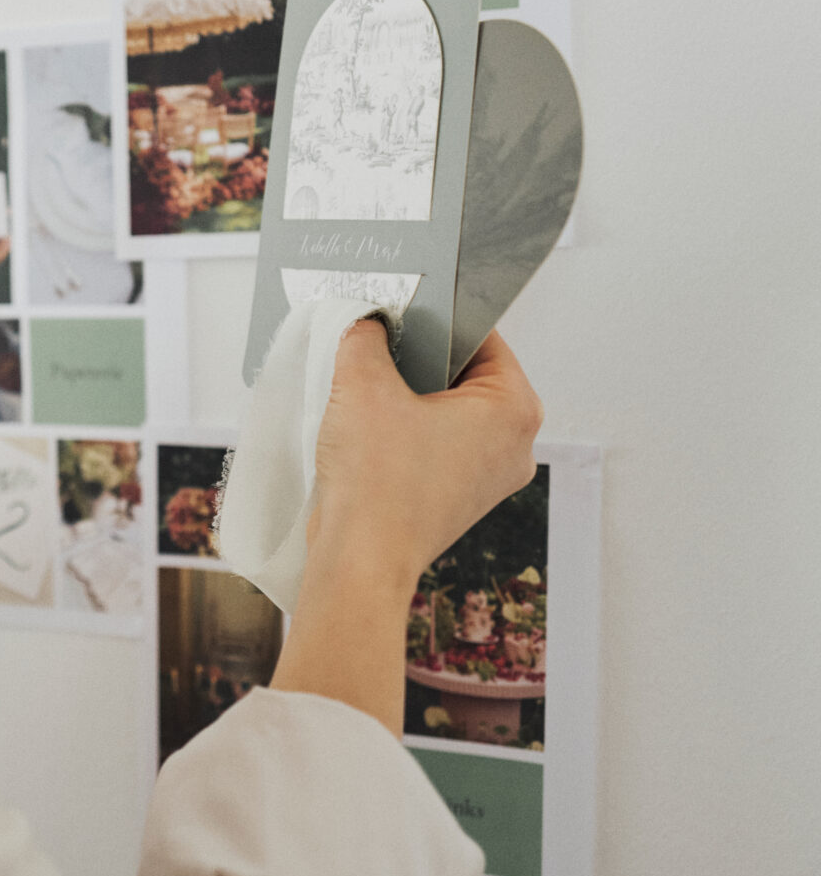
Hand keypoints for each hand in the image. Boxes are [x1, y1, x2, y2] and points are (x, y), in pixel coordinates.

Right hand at [310, 324, 542, 590]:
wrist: (359, 563)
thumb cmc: (376, 483)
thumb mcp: (361, 384)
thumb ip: (364, 337)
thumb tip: (366, 323)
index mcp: (515, 410)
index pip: (482, 337)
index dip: (437, 318)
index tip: (402, 312)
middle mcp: (515, 445)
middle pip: (465, 375)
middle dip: (419, 360)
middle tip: (378, 350)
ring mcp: (490, 477)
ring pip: (448, 411)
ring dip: (409, 397)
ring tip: (369, 392)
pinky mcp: (460, 500)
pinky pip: (437, 445)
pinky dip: (407, 433)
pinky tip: (369, 430)